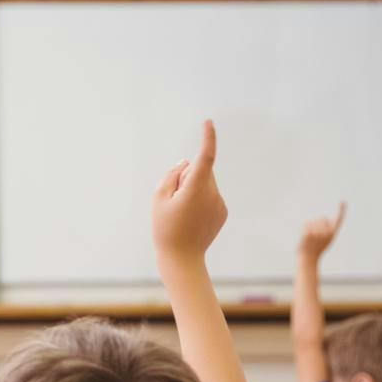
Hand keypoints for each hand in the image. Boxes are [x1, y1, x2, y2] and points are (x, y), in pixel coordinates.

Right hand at [152, 119, 227, 261]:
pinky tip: (192, 218)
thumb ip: (172, 175)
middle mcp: (212, 193)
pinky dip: (200, 200)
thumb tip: (186, 162)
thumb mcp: (158, 198)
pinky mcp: (223, 211)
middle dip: (187, 176)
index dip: (207, 138)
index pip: (205, 157)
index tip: (208, 122)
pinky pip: (210, 195)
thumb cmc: (165, 229)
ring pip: (205, 183)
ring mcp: (219, 203)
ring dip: (193, 189)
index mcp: (196, 189)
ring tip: (182, 213)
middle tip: (174, 201)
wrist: (182, 259)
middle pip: (199, 171)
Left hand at [299, 202, 345, 259]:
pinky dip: (304, 229)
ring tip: (310, 239)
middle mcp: (326, 232)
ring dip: (310, 227)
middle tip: (316, 237)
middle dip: (318, 223)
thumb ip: (327, 229)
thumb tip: (323, 218)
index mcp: (332, 234)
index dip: (341, 210)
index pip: (338, 219)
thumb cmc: (317, 250)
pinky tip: (305, 238)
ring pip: (313, 221)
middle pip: (322, 217)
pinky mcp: (308, 233)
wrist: (308, 260)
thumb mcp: (325, 240)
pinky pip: (306, 224)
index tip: (342, 201)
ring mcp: (317, 233)